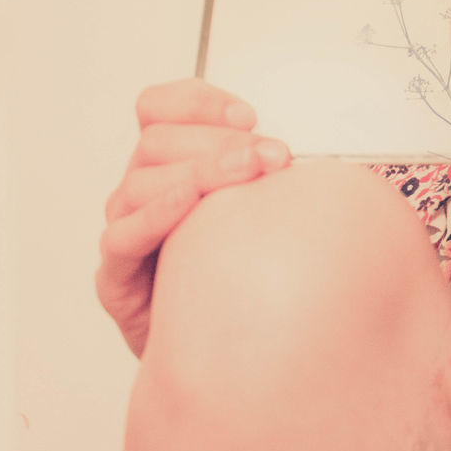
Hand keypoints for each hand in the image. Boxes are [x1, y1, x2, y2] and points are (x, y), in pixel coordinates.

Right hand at [96, 79, 289, 355]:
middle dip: (220, 141)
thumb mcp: (271, 207)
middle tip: (274, 154)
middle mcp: (146, 190)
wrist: (232, 348)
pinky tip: (189, 202)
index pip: (161, 108)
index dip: (199, 102)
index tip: (249, 116)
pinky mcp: (118, 279)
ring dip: (202, 170)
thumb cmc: (252, 269)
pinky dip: (156, 213)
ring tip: (253, 172)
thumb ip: (280, 170)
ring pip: (140, 181)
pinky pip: (122, 238)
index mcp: (174, 160)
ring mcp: (129, 231)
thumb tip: (333, 144)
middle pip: (157, 140)